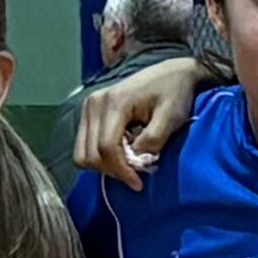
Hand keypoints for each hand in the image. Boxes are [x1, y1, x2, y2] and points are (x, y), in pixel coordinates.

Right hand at [76, 60, 198, 187]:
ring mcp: (89, 107)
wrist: (172, 74)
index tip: (138, 183)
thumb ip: (152, 141)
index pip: (106, 148)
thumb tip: (135, 162)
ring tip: (129, 163)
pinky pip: (85, 145)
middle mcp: (94, 103)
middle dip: (113, 171)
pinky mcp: (90, 112)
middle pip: (90, 154)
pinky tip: (121, 152)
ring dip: (105, 166)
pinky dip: (101, 156)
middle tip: (136, 174)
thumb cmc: (174, 93)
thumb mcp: (170, 118)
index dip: (121, 171)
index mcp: (114, 101)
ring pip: (82, 153)